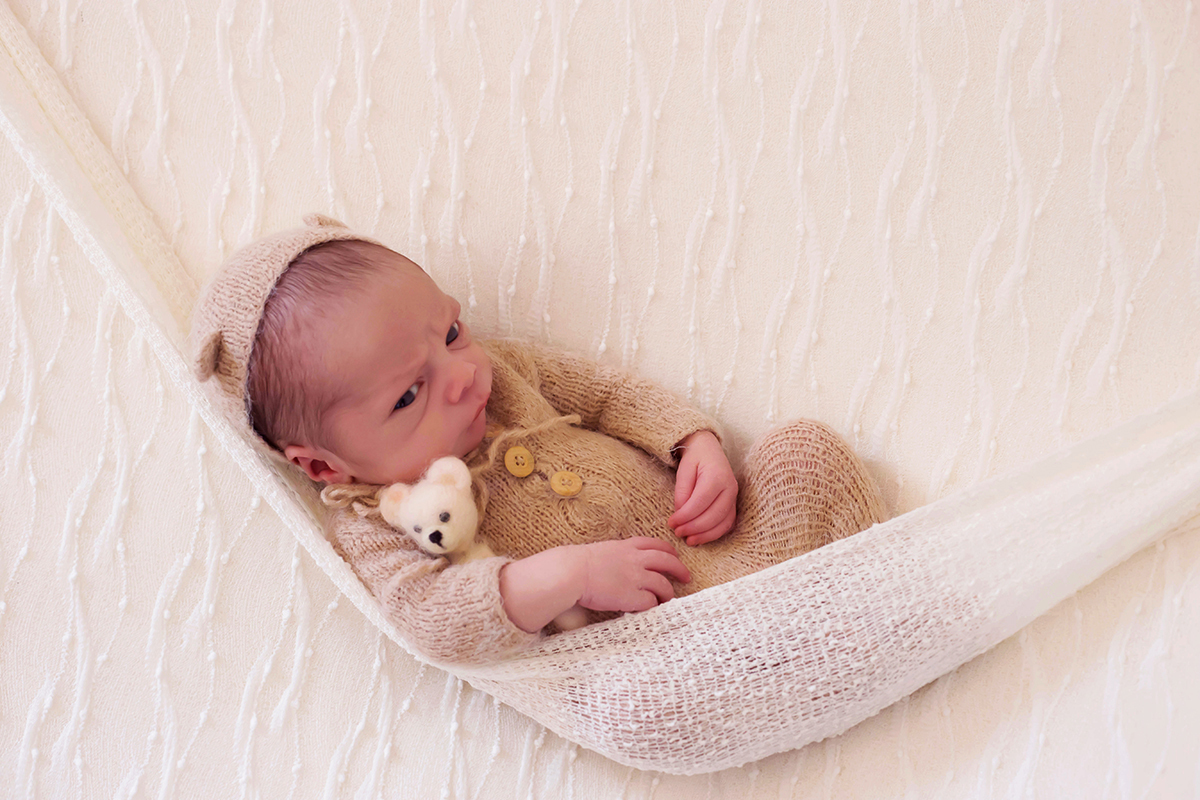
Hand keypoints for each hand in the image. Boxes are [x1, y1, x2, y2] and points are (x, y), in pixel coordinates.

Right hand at [576, 538, 690, 611]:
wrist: (571, 572)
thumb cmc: (578, 564)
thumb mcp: (602, 551)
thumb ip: (616, 556)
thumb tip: (619, 566)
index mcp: (627, 546)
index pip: (655, 544)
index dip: (669, 550)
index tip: (674, 555)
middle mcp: (635, 559)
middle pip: (667, 561)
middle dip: (680, 569)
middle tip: (686, 577)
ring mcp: (635, 577)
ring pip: (663, 584)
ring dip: (668, 593)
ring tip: (668, 599)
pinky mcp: (632, 596)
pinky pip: (651, 602)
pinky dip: (653, 606)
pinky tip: (649, 609)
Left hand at [668, 430, 737, 545]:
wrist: (708, 449)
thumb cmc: (695, 459)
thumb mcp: (684, 470)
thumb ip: (682, 492)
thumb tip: (680, 514)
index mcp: (717, 476)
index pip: (700, 502)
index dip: (685, 516)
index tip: (671, 523)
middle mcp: (730, 487)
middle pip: (713, 515)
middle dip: (694, 528)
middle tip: (677, 532)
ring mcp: (734, 497)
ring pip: (723, 523)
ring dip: (705, 535)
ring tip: (688, 540)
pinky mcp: (733, 504)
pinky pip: (727, 524)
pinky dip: (714, 534)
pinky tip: (701, 537)